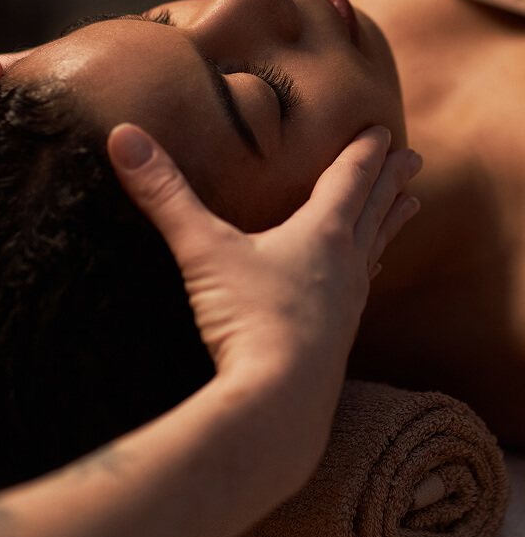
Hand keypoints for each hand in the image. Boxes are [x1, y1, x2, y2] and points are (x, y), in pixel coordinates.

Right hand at [108, 124, 421, 415]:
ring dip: (390, 222)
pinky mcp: (338, 339)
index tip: (383, 129)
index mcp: (323, 233)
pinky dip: (368, 270)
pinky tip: (364, 279)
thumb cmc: (249, 321)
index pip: (350, 178)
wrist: (278, 407)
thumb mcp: (203, 250)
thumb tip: (123, 136)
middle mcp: (344, 263)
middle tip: (414, 159)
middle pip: (374, 209)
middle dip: (392, 180)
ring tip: (409, 207)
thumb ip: (164, 194)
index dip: (365, 150)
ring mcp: (347, 304)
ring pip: (374, 249)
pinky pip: (360, 290)